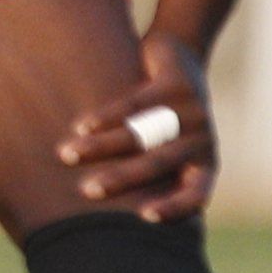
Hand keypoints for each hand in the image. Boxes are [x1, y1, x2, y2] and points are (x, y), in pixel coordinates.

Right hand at [58, 32, 214, 221]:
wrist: (184, 53)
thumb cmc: (171, 118)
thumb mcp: (175, 147)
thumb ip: (158, 175)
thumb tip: (116, 219)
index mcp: (205, 163)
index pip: (197, 194)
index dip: (175, 207)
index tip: (145, 217)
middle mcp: (201, 139)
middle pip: (158, 162)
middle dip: (121, 178)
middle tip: (88, 192)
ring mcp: (191, 110)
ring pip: (139, 132)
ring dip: (101, 145)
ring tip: (67, 154)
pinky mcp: (174, 83)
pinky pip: (135, 103)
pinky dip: (105, 115)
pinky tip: (81, 125)